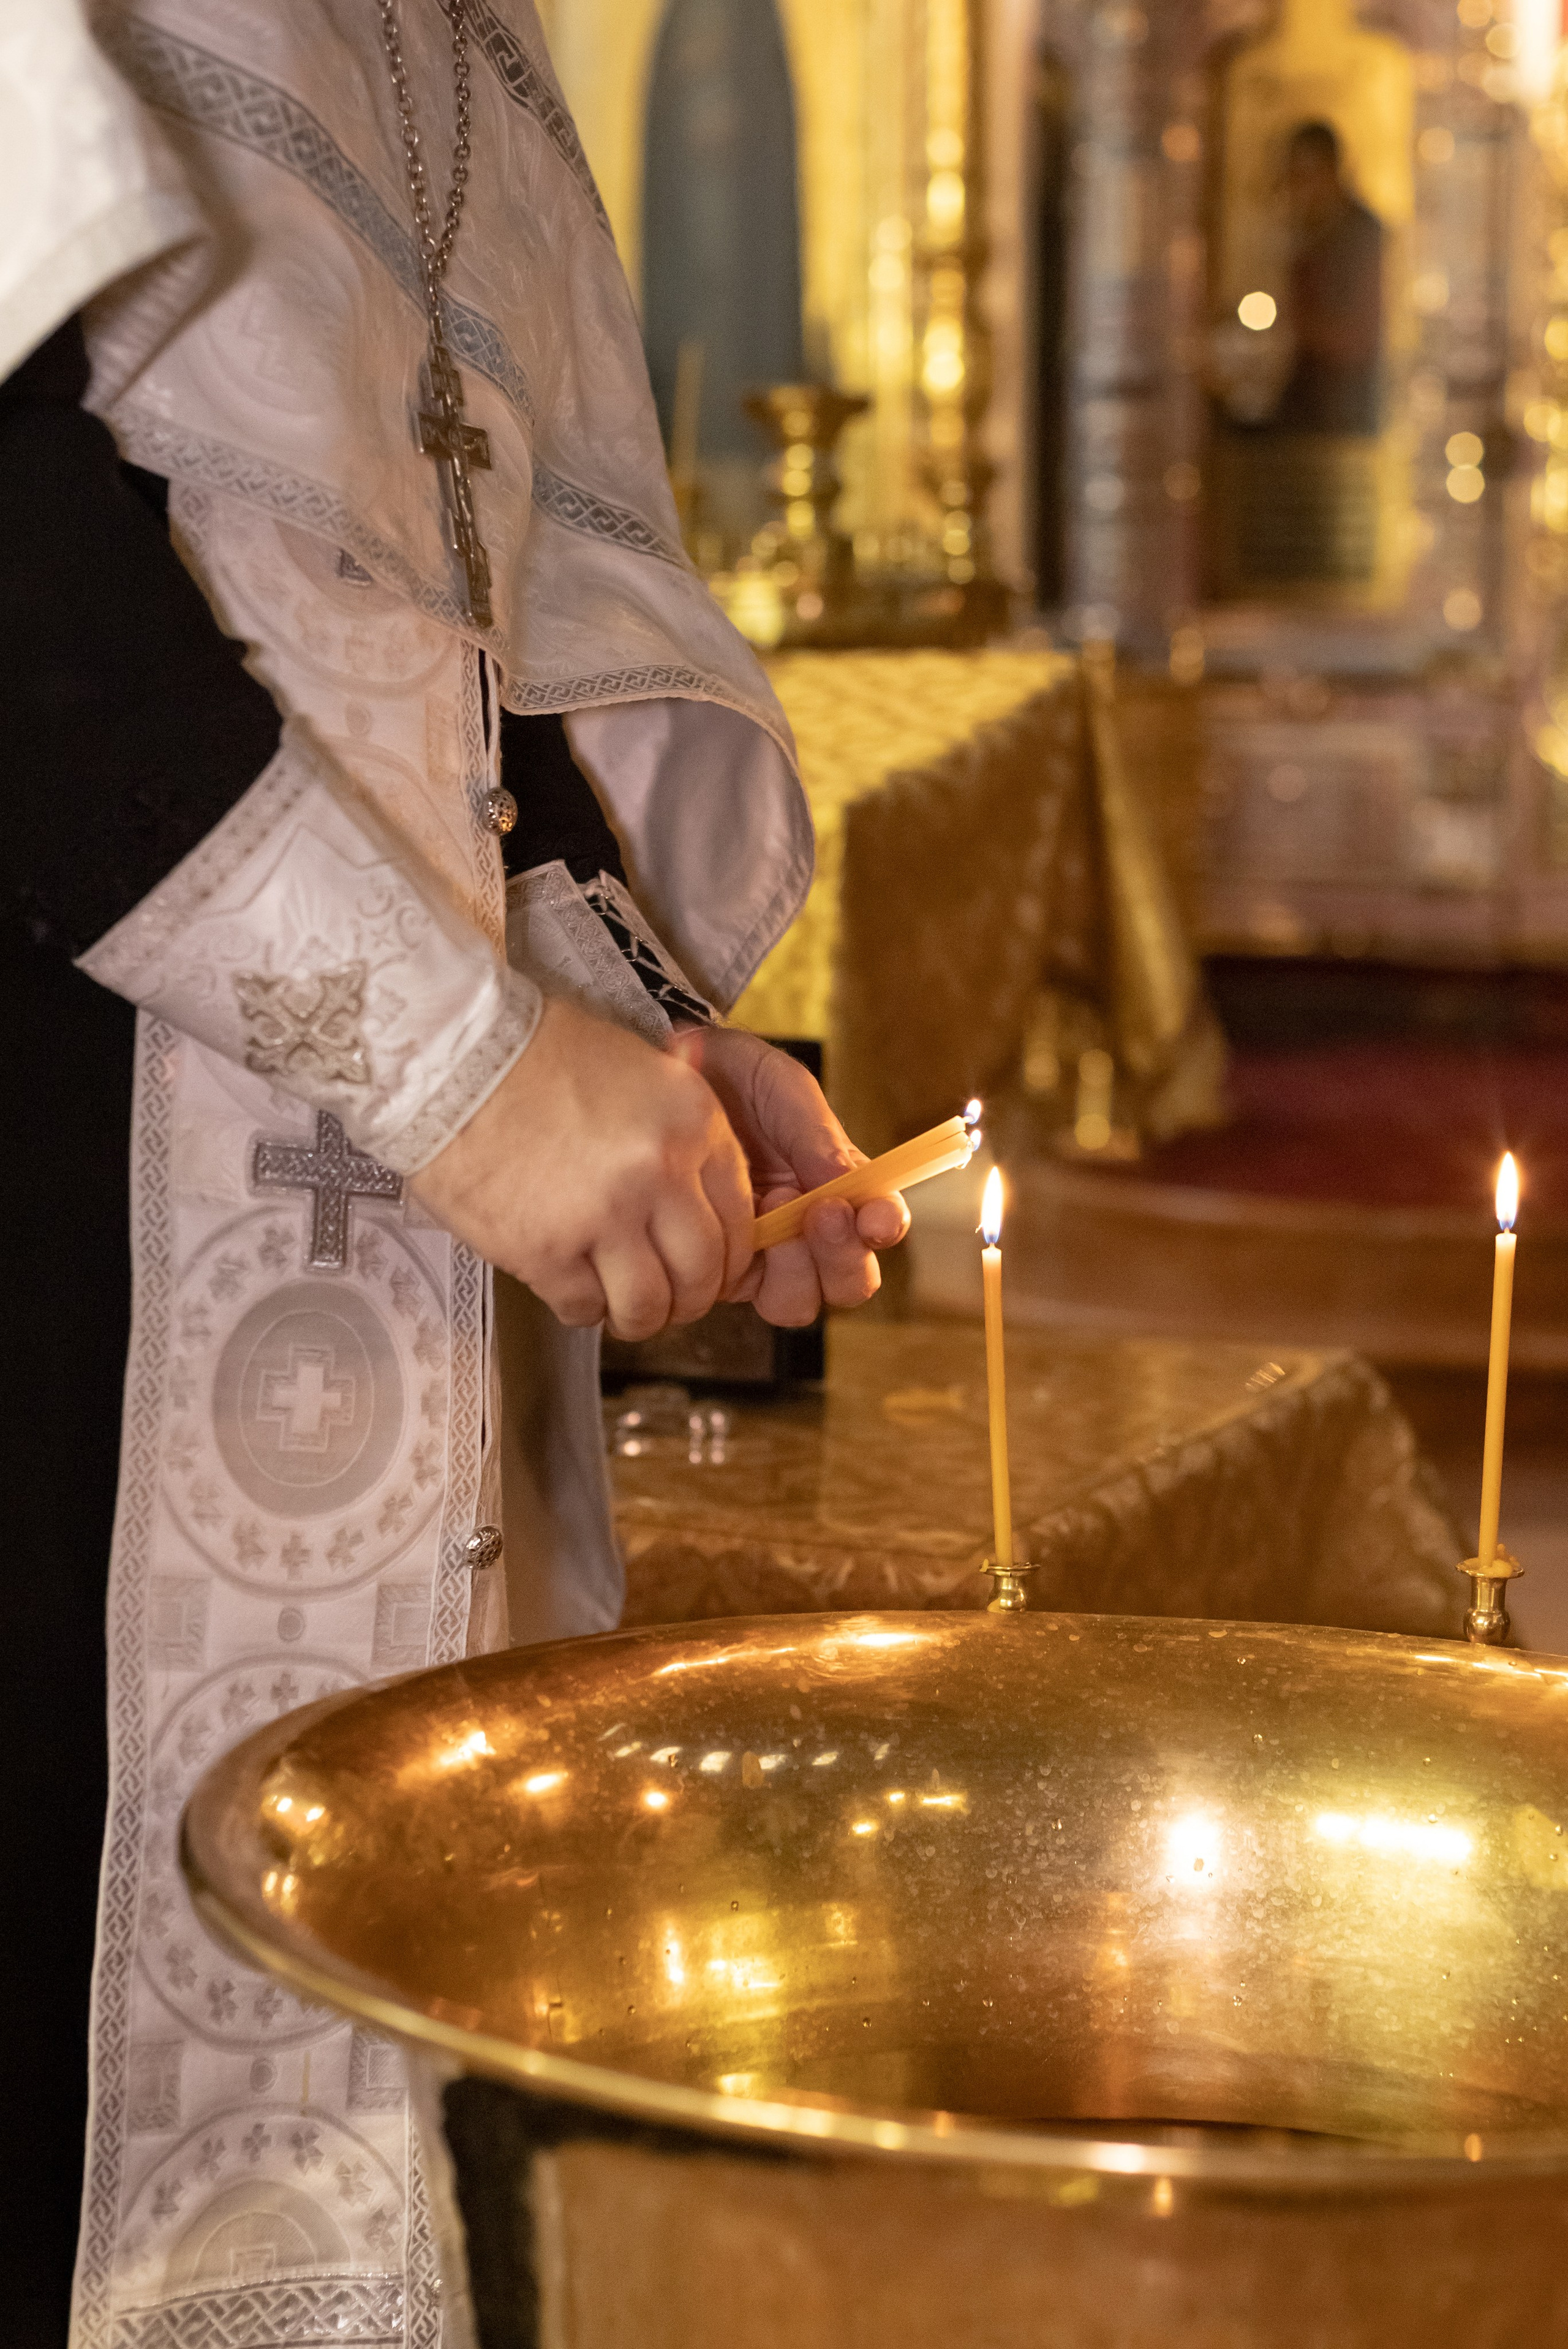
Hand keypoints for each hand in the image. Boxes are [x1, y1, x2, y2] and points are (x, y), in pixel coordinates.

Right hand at [408, 996, 752, 1338]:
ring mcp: (604, 1215)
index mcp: (693, 1122)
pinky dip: (581, 1309)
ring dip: (639, 1317)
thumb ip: (680, 1133)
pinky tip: (570, 1289)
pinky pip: (582, 1306)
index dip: (728, 1259)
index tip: (710, 1270)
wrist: (452, 1055)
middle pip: (702, 1271)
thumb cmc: (537, 1054)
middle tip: (668, 1302)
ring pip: (648, 1304)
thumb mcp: (642, 1072)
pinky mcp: (546, 1249)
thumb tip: (698, 1197)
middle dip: (689, 1299)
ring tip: (620, 1309)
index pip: (739, 1218)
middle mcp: (660, 1171)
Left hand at [673, 1026, 909, 1326]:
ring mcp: (763, 1255)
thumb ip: (817, 1136)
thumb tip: (850, 1185)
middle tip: (822, 1210)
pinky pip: (740, 1292)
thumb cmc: (733, 1077)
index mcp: (839, 1187)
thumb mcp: (784, 1088)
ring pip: (797, 1303)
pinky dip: (743, 1265)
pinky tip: (733, 1214)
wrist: (667, 1070)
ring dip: (795, 1269)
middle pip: (847, 1282)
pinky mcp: (718, 1267)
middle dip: (843, 1257)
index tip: (874, 1216)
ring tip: (774, 1203)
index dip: (884, 1228)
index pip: (878, 1224)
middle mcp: (807, 1231)